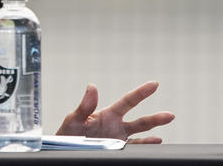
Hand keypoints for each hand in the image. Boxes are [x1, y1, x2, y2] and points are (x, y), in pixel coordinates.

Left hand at [56, 81, 174, 142]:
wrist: (65, 150)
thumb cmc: (67, 134)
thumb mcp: (73, 120)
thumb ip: (84, 106)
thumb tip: (92, 87)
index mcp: (107, 115)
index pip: (127, 102)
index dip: (141, 93)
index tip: (154, 84)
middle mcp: (116, 127)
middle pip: (140, 121)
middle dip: (155, 118)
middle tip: (170, 115)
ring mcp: (118, 140)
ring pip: (140, 137)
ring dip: (153, 134)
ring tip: (165, 137)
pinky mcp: (117, 151)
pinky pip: (134, 149)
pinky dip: (145, 147)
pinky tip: (156, 143)